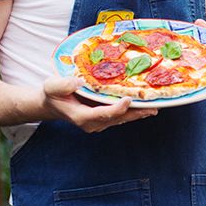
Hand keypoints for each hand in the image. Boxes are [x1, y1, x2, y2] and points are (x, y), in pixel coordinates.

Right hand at [40, 76, 160, 132]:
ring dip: (137, 113)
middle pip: (117, 119)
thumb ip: (63, 85)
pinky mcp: (103, 119)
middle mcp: (92, 123)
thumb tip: (78, 81)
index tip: (128, 99)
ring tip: (154, 107)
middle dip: (135, 113)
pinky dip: (132, 111)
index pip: (102, 114)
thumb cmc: (52, 94)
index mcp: (81, 116)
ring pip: (121, 119)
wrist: (51, 104)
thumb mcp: (52, 86)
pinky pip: (120, 117)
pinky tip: (144, 106)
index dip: (117, 108)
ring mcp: (98, 123)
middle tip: (153, 108)